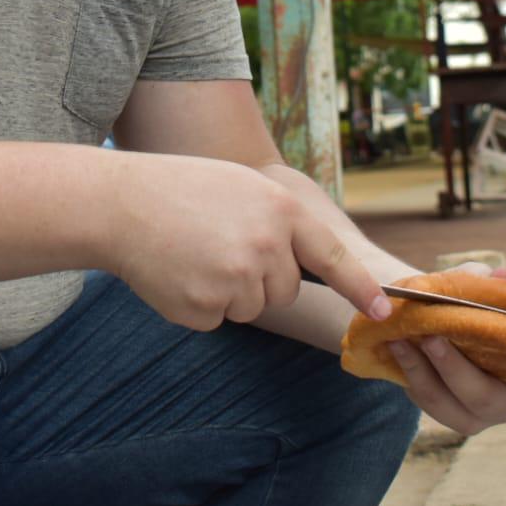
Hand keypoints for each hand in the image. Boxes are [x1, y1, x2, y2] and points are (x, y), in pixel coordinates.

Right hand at [106, 154, 389, 331]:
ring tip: (193, 253)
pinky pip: (217, 320)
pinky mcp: (205, 308)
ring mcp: (237, 280)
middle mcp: (267, 247)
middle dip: (259, 278)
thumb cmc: (181, 188)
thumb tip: (303, 260)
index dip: (361, 289)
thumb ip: (279, 220)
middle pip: (285, 290)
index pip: (334, 258)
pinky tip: (177, 272)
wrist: (121, 203)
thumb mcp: (244, 185)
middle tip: (217, 245)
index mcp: (282, 211)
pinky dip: (198, 305)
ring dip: (227, 292)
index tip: (385, 314)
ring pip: (250, 307)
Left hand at [384, 264, 505, 434]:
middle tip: (435, 337)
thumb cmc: (483, 311)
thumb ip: (498, 288)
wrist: (444, 324)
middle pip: (491, 398)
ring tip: (408, 337)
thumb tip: (502, 277)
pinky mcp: (444, 412)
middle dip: (459, 369)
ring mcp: (475, 412)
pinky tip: (395, 343)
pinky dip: (410, 369)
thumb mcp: (492, 294)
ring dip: (426, 368)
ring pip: (450, 403)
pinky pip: (426, 398)